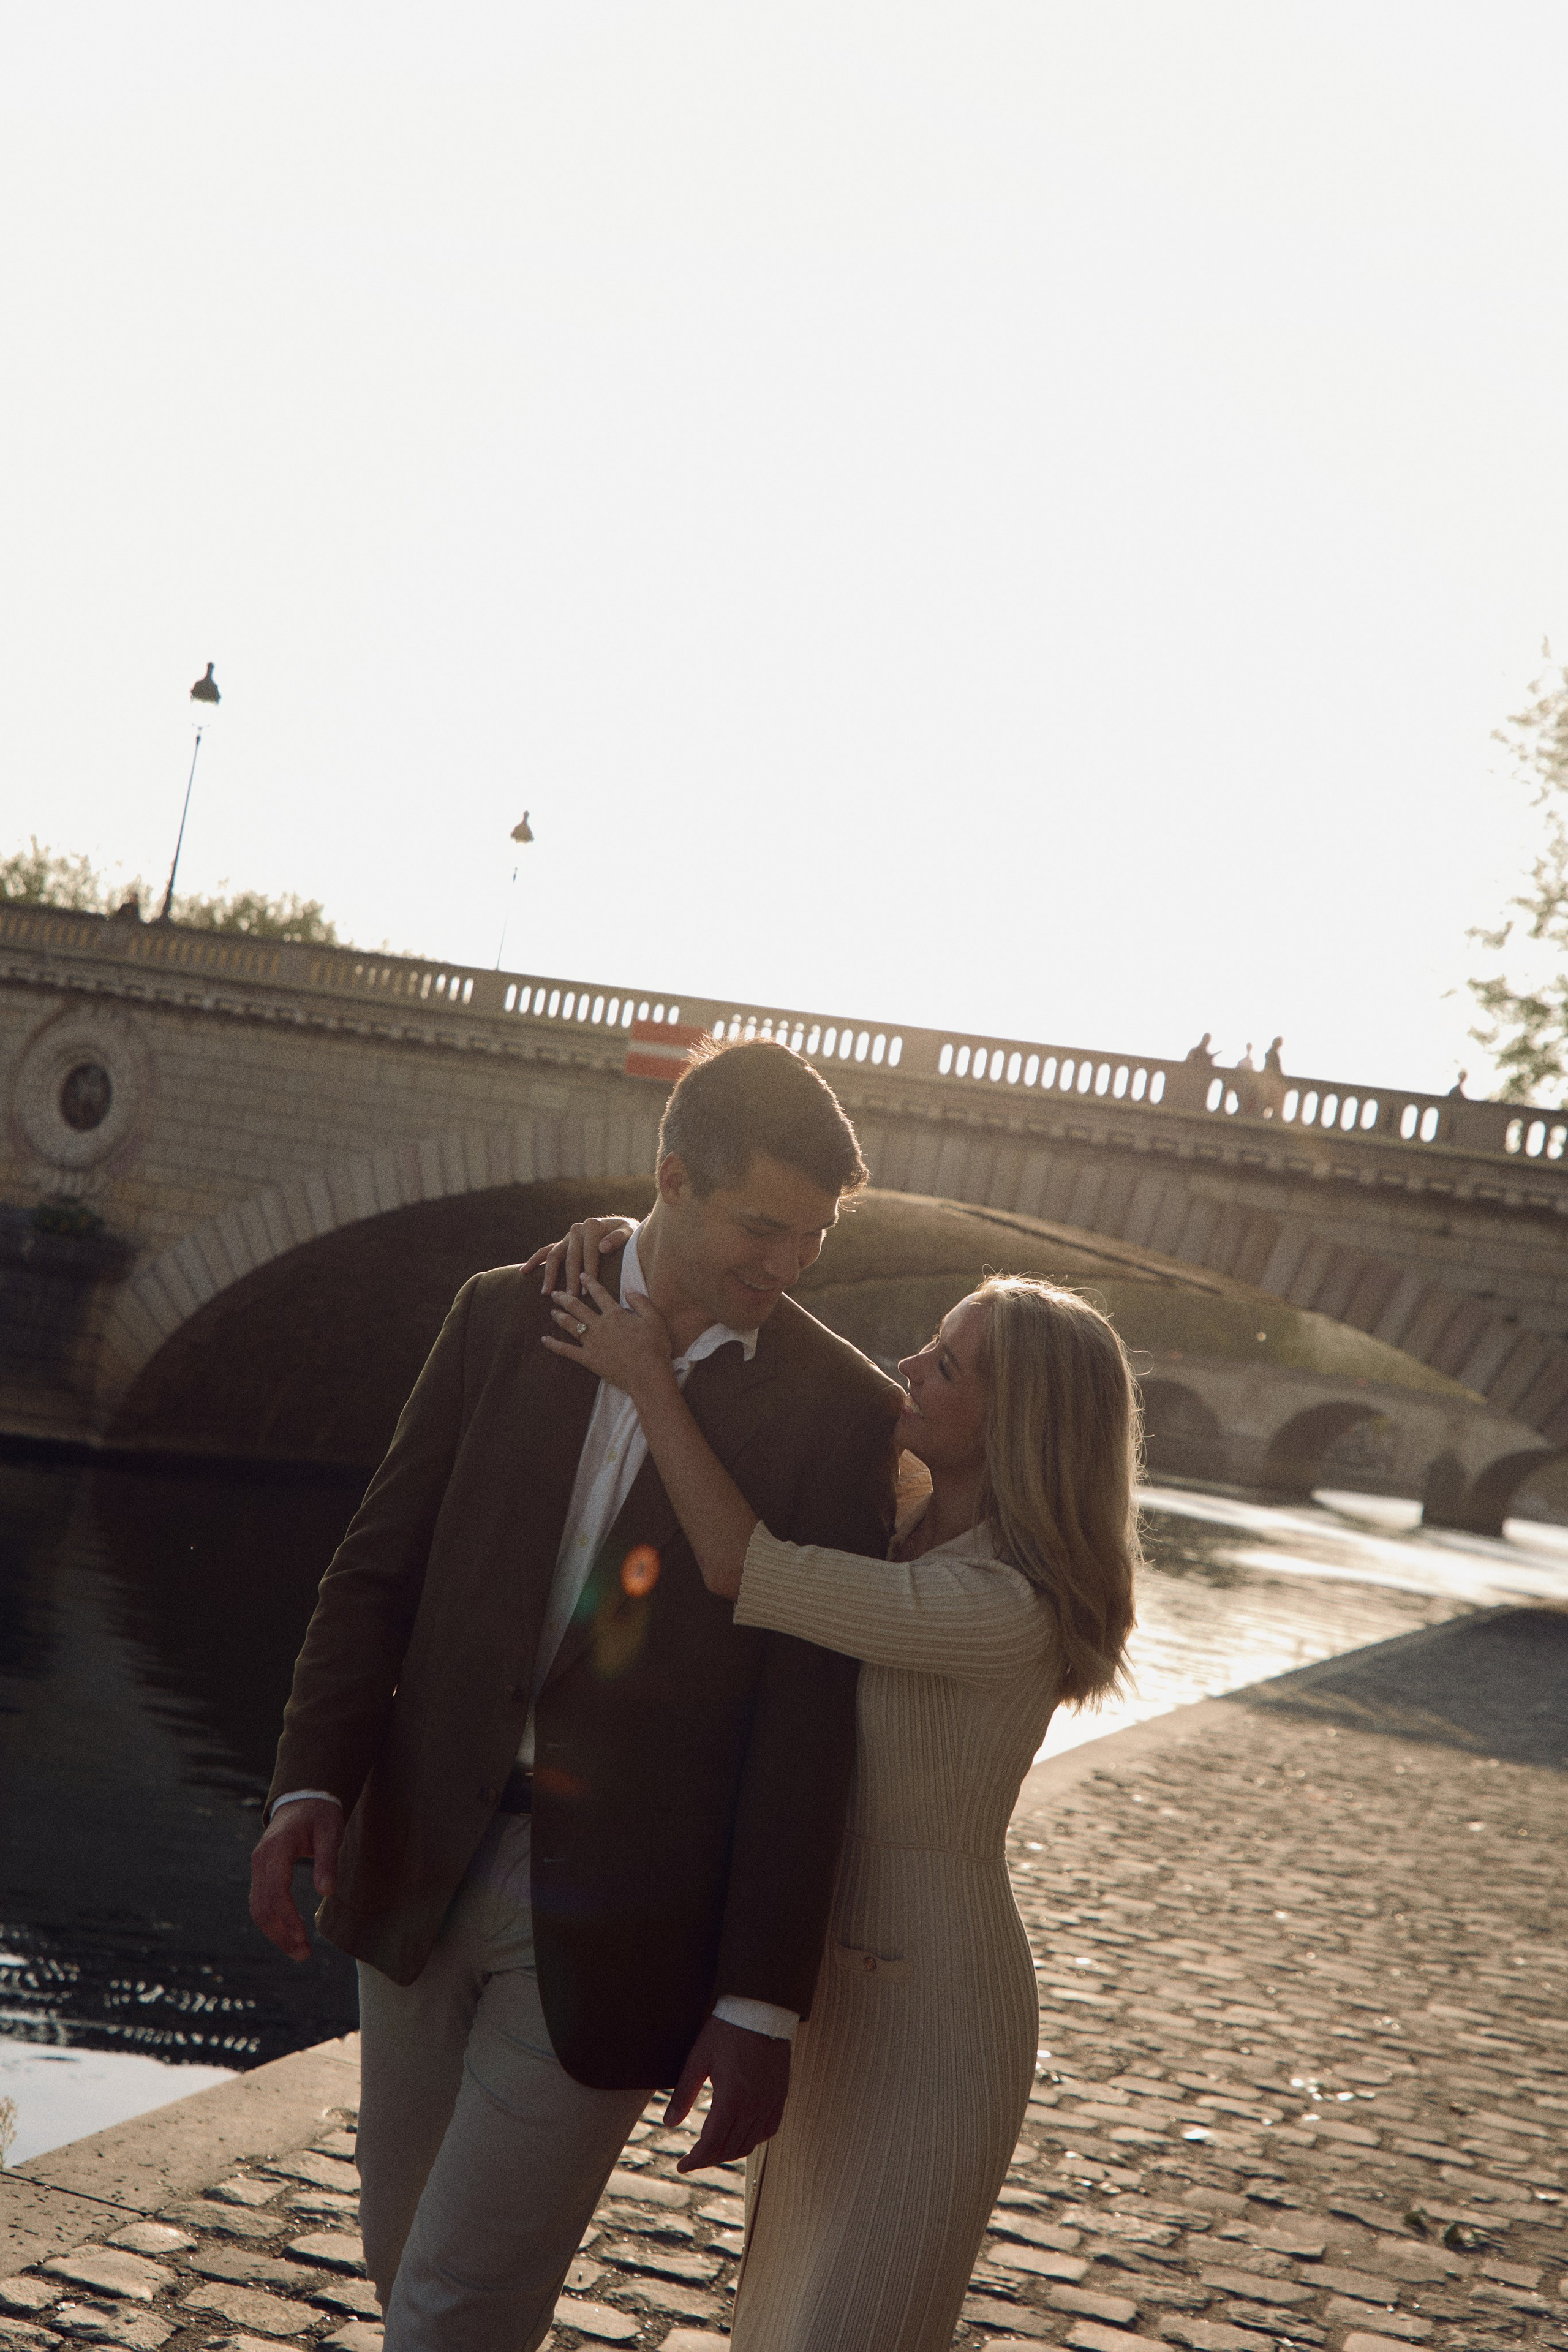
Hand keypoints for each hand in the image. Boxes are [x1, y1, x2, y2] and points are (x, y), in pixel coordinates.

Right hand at [249, 1799, 342, 1961]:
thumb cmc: (320, 1814)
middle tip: (305, 1955)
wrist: (303, 1798)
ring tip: (300, 1951)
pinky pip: (261, 1902)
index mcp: (276, 1849)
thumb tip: (327, 1892)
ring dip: (276, 1933)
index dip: (288, 1918)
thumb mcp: (331, 1831)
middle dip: (281, 1935)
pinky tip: (292, 1933)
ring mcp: (257, 1866)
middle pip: (262, 1906)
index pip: (276, 1891)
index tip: (303, 1938)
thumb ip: (328, 1860)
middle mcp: (260, 1859)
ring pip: (258, 1908)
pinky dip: (274, 1922)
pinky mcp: (261, 1873)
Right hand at [517, 1217, 636, 1297]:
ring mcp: (567, 1237)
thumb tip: (602, 1247)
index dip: (588, 1271)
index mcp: (592, 1226)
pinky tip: (525, 1272)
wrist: (623, 1227)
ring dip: (550, 1274)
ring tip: (547, 1293)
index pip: (589, 1252)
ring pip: (554, 1256)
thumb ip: (618, 1238)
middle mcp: (577, 1229)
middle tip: (570, 1297)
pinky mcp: (561, 1243)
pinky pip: (545, 1251)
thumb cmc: (630, 1234)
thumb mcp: (629, 1232)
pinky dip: (534, 1260)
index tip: (586, 1290)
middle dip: (570, 1278)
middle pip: (571, 1257)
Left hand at [542, 1274, 675, 1398]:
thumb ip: (641, 1302)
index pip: (599, 1294)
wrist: (647, 1375)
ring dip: (559, 1317)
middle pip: (578, 1307)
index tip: (581, 1275)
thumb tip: (629, 1289)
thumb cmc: (654, 1348)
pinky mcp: (588, 1359)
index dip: (590, 1282)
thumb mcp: (654, 1320)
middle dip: (565, 1298)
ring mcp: (592, 1342)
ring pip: (571, 1325)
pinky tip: (544, 1340)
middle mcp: (600, 1325)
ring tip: (552, 1311)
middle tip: (555, 1292)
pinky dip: (554, 1345)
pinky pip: (567, 1350)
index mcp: (615, 1314)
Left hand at [665, 2016, 789, 2170]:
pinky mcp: (780, 2096)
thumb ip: (683, 2094)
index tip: (682, 2166)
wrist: (761, 2009)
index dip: (696, 2160)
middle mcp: (754, 2106)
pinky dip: (753, 2140)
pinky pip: (768, 2130)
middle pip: (730, 2149)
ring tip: (712, 2150)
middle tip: (693, 2160)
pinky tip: (741, 2135)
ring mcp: (770, 2103)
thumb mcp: (698, 2059)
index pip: (712, 2144)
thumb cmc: (726, 2031)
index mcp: (732, 2099)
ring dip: (729, 2152)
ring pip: (750, 2143)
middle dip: (709, 2159)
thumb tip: (669, 2123)